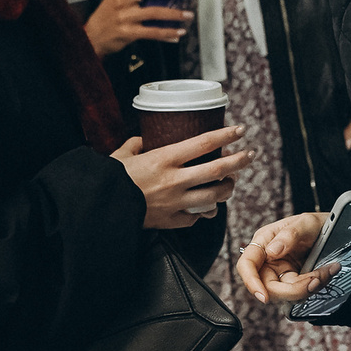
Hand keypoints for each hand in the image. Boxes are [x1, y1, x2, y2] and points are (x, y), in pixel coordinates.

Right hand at [85, 0, 191, 56]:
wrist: (91, 38)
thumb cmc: (105, 17)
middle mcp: (122, 0)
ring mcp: (125, 17)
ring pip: (154, 12)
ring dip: (174, 13)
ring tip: (187, 14)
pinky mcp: (128, 33)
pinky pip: (152, 32)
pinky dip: (167, 32)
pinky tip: (177, 32)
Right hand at [113, 128, 252, 228]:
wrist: (100, 209)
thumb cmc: (108, 179)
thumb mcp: (121, 154)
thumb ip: (136, 144)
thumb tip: (144, 139)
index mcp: (163, 158)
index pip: (204, 143)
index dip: (226, 135)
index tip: (240, 130)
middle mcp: (174, 180)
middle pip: (217, 170)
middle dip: (238, 161)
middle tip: (249, 155)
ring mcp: (175, 202)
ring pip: (214, 197)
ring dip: (227, 189)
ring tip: (231, 183)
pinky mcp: (171, 220)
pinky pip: (196, 217)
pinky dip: (203, 212)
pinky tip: (206, 208)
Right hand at [234, 212, 332, 303]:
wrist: (335, 230)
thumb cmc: (315, 222)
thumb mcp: (306, 223)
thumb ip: (289, 235)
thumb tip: (272, 251)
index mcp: (264, 242)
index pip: (247, 265)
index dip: (252, 282)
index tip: (264, 296)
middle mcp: (269, 259)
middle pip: (268, 286)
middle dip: (292, 289)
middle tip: (314, 280)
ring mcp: (282, 271)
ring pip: (286, 293)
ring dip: (308, 287)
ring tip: (326, 272)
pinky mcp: (295, 280)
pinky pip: (300, 292)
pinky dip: (315, 286)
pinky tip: (326, 274)